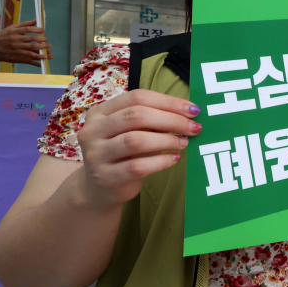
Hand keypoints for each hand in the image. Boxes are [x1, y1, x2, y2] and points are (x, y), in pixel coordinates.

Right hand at [0, 19, 52, 65]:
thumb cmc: (4, 35)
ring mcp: (17, 47)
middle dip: (41, 39)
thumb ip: (24, 24)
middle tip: (46, 39)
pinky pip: (29, 55)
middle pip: (31, 38)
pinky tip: (44, 56)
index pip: (28, 29)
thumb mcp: (12, 27)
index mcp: (14, 31)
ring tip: (48, 46)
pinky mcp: (17, 53)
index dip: (37, 29)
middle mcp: (16, 38)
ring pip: (31, 47)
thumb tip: (35, 20)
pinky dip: (37, 56)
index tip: (43, 30)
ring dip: (42, 47)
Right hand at [75, 89, 201, 207]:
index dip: (168, 102)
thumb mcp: (133, 132)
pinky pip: (138, 166)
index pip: (137, 97)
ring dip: (167, 140)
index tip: (193, 110)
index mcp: (100, 112)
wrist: (99, 188)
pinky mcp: (106, 177)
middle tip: (194, 128)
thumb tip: (189, 113)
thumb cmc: (122, 154)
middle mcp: (93, 130)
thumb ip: (152, 121)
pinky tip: (174, 159)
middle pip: (136, 116)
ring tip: (184, 143)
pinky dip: (161, 161)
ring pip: (136, 140)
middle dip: (171, 120)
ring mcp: (96, 154)